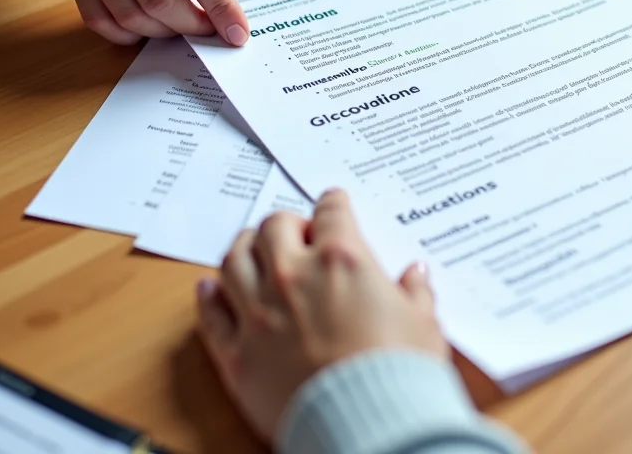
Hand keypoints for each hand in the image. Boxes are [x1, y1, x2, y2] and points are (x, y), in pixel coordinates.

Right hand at [20, 0, 248, 45]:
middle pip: (161, 1)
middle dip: (193, 24)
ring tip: (178, 26)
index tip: (237, 31)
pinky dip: (122, 31)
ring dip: (161, 31)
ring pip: (129, 14)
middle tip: (209, 28)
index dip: (220, 6)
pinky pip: (93, 13)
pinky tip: (141, 27)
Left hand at [196, 189, 446, 442]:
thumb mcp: (423, 326)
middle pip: (273, 226)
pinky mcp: (237, 354)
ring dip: (242, 248)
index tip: (333, 205)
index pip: (331, 212)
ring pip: (233, 260)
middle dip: (286, 223)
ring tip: (250, 249)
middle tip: (296, 232)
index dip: (333, 204)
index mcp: (342, 260)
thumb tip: (416, 275)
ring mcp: (259, 314)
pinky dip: (209, 296)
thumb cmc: (401, 374)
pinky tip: (210, 288)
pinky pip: (211, 315)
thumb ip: (415, 293)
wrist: (370, 426)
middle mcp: (293, 277)